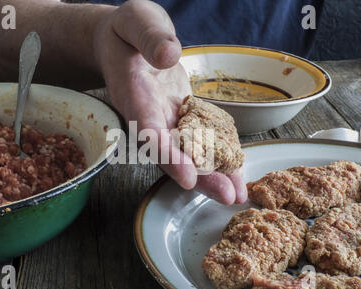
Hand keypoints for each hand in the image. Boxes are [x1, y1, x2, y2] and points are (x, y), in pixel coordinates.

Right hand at [93, 0, 246, 204]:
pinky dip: (217, 154)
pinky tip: (237, 171)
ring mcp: (166, 120)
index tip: (187, 175)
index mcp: (135, 96)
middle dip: (199, 176)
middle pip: (171, 153)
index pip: (149, 130)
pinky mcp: (182, 117)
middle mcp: (150, 116)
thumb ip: (149, 36)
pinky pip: (200, 139)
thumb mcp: (136, 20)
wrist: (123, 45)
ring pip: (188, 152)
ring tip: (237, 193)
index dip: (167, 155)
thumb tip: (168, 55)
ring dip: (212, 173)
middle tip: (226, 196)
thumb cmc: (127, 30)